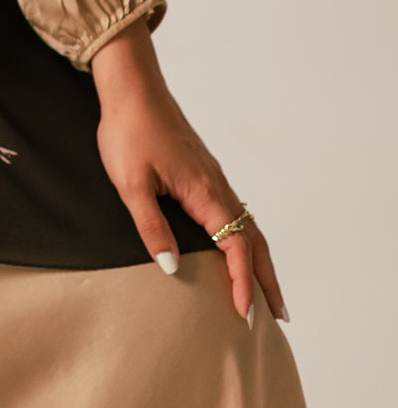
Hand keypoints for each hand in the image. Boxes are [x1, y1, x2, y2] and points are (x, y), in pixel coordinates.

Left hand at [92, 20, 284, 323]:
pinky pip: (234, 215)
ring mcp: (214, 180)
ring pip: (247, 228)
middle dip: (266, 280)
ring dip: (259, 263)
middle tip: (278, 316)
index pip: (235, 247)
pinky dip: (245, 242)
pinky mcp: (204, 174)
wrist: (133, 90)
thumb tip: (171, 267)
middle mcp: (218, 187)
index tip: (245, 314)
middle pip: (253, 241)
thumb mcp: (131, 184)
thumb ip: (151, 226)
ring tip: (265, 293)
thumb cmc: (129, 132)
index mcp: (205, 192)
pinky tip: (237, 252)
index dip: (241, 283)